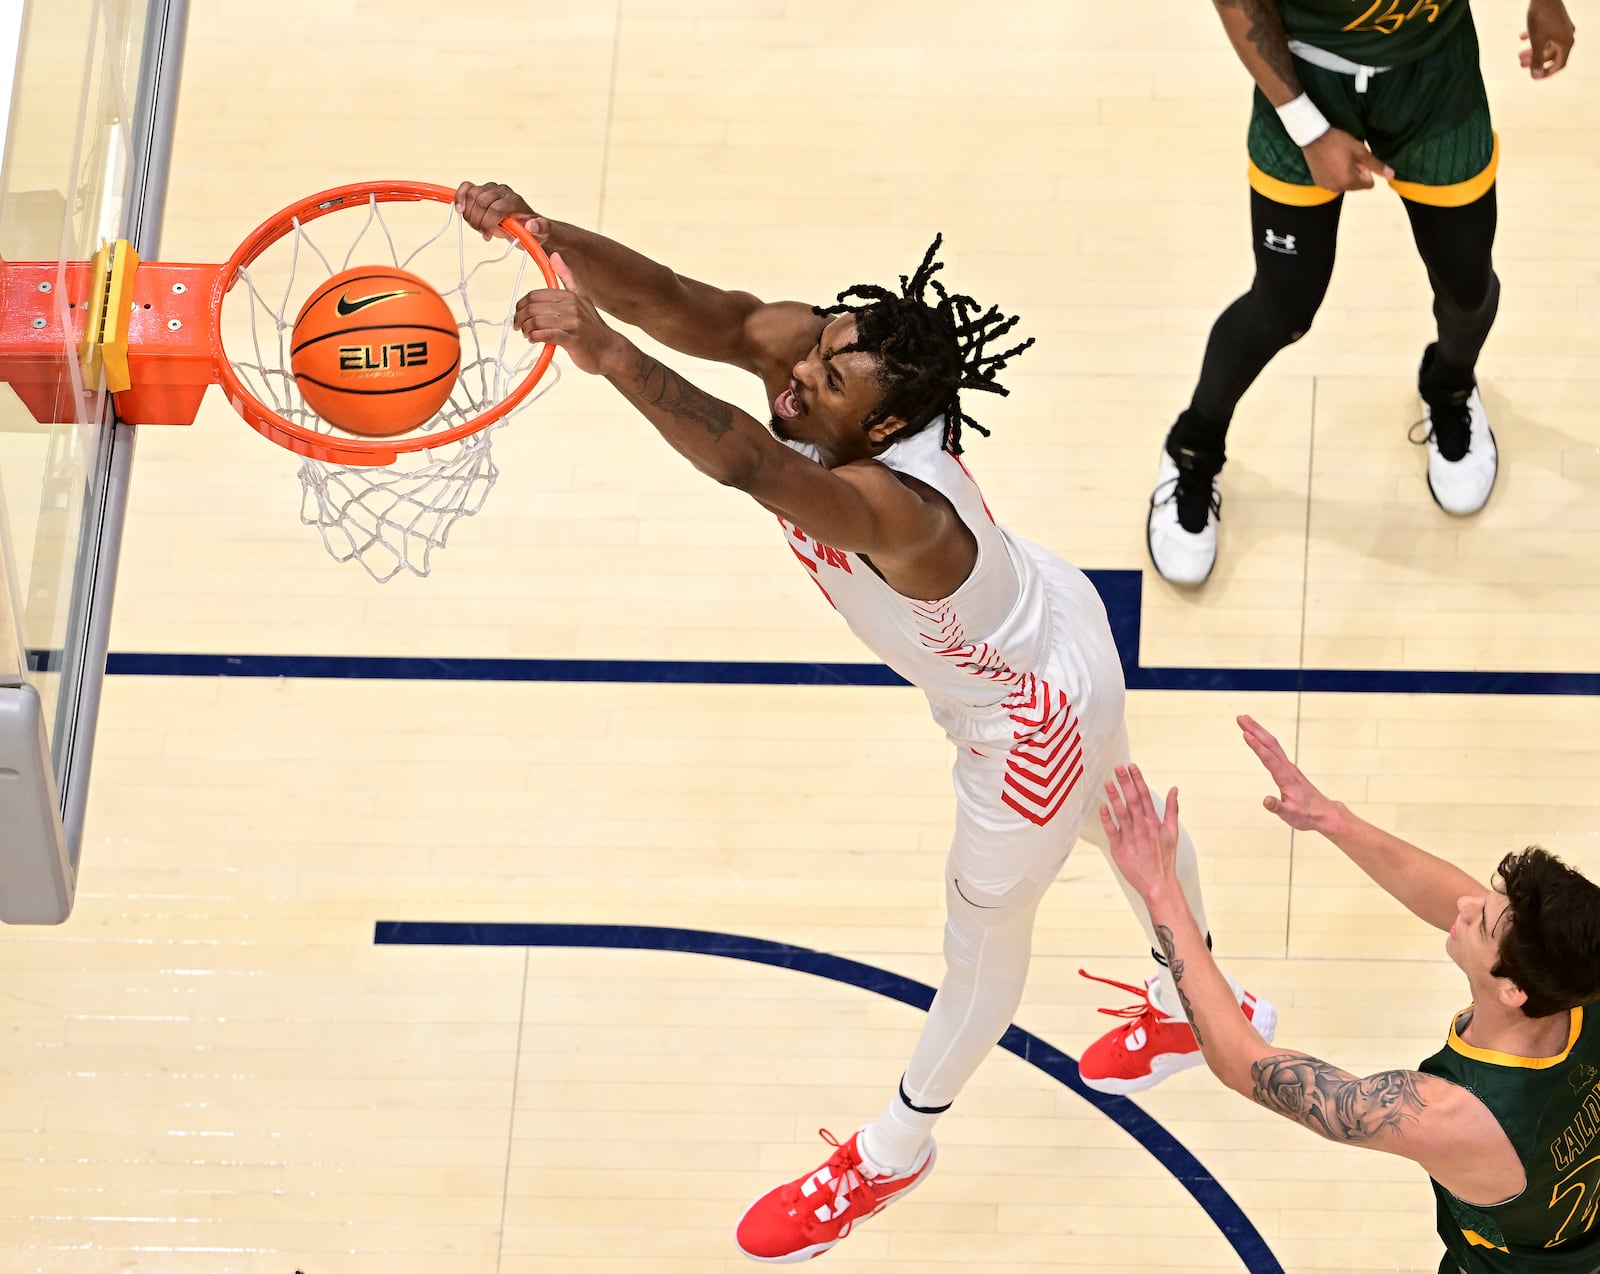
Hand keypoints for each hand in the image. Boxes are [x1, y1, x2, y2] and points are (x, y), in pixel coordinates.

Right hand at [454, 180, 549, 243]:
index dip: (488, 224)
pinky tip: (459, 210)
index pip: (495, 209)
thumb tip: (531, 225)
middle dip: (478, 221)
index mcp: (515, 200)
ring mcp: (490, 189)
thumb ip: (540, 228)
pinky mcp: (481, 191)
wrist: (526, 225)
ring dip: (469, 215)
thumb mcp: (541, 233)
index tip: (488, 237)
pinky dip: (459, 197)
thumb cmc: (532, 230)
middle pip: (481, 202)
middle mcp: (502, 191)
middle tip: (483, 233)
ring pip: (471, 196)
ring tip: (477, 226)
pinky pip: (466, 188)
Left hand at [514, 253, 626, 375]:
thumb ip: (567, 277)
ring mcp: (573, 323)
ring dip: (527, 330)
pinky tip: (534, 340)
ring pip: (537, 322)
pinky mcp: (573, 340)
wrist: (609, 350)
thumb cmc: (592, 326)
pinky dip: (535, 338)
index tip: (519, 314)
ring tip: (527, 335)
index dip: (521, 305)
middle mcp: (571, 306)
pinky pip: (546, 335)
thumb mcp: (582, 297)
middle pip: (533, 308)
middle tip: (519, 327)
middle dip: (521, 319)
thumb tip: (555, 255)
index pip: (535, 295)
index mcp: (570, 295)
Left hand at [1098, 764, 1181, 902]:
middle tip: (1117, 767)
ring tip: (1108, 782)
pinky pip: (1112, 831)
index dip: (1138, 780)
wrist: (1158, 883)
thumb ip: (1172, 809)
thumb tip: (1174, 788)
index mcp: (1154, 822)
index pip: (1145, 796)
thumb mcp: (1172, 832)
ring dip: (1114, 797)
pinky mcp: (1120, 849)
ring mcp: (1131, 838)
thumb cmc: (1164, 857)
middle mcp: (1142, 828)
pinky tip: (1102, 807)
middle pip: (1132, 801)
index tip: (1131, 766)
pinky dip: (1107, 819)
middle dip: (1125, 782)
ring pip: (1121, 813)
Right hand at [1237, 714, 1338, 832]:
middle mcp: (1287, 768)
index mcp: (1286, 778)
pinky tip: (1259, 735)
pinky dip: (1265, 738)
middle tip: (1240, 718)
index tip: (1245, 733)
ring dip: (1259, 730)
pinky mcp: (1288, 768)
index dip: (1257, 746)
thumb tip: (1265, 800)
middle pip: (1270, 744)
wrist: (1324, 813)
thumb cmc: (1307, 815)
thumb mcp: (1291, 815)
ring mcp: (1289, 767)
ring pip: (1273, 743)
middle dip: (1254, 729)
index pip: (1269, 758)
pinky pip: (1275, 748)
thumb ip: (1277, 807)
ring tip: (1245, 721)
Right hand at [1302, 128, 1392, 191]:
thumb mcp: (1361, 151)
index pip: (1369, 184)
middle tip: (1348, 158)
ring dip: (1344, 174)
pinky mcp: (1318, 182)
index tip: (1358, 159)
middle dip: (1356, 174)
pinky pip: (1332, 183)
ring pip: (1344, 184)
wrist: (1314, 137)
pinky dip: (1334, 175)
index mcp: (1349, 181)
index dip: (1366, 171)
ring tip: (1338, 159)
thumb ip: (1376, 165)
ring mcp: (1326, 186)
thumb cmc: (1339, 141)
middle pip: (1356, 185)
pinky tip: (1329, 162)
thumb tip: (1392, 176)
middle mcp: (1337, 188)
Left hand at [1522, 0, 1575, 77]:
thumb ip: (1537, 60)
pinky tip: (1522, 37)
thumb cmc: (1541, 18)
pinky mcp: (1556, 20)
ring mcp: (1563, 27)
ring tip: (1519, 55)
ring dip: (1534, 51)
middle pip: (1552, 55)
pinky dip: (1535, 37)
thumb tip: (1535, 76)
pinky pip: (1546, 33)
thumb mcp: (1537, 42)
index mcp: (1566, 43)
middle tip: (1520, 65)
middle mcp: (1567, 35)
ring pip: (1548, 44)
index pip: (1559, 64)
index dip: (1547, 73)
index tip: (1534, 77)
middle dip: (1536, 61)